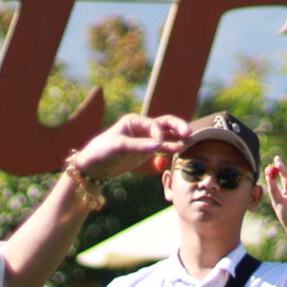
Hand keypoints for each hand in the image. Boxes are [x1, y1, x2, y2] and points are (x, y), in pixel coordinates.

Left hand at [72, 114, 190, 183]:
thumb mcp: (119, 147)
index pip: (155, 125)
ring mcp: (146, 138)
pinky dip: (171, 147)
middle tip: (189, 133)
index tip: (157, 146)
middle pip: (165, 124)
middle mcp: (143, 127)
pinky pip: (163, 147)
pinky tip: (180, 150)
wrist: (96, 165)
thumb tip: (159, 145)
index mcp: (135, 121)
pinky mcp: (147, 150)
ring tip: (191, 141)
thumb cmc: (103, 150)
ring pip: (167, 135)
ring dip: (178, 137)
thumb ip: (139, 146)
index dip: (159, 135)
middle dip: (178, 127)